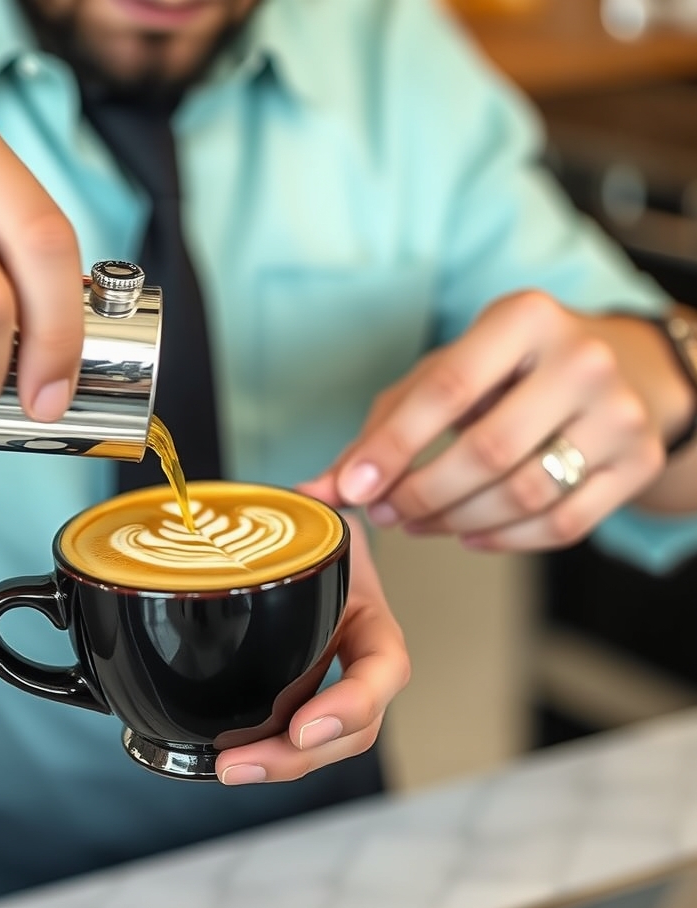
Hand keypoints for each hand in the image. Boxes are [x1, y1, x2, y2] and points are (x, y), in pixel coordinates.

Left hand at [216, 515, 408, 783]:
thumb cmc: (308, 530)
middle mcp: (356, 661)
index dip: (351, 704)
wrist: (297, 544)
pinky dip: (261, 751)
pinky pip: (287, 734)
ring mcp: (327, 685)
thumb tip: (309, 490)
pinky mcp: (293, 697)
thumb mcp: (315, 514)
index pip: (383, 670)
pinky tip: (223, 760)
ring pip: (321, 745)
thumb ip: (317, 501)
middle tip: (238, 764)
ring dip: (277, 764)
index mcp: (371, 618)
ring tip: (226, 770)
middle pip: (352, 729)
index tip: (304, 723)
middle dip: (299, 755)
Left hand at [301, 291, 689, 551]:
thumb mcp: (447, 374)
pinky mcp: (636, 463)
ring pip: (523, 495)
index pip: (447, 389)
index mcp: (525, 318)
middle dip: (422, 493)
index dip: (393, 446)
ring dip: (455, 522)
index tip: (353, 487)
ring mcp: (619, 414)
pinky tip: (470, 533)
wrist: (621, 371)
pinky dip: (504, 540)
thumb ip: (382, 427)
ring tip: (421, 521)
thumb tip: (321, 488)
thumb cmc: (514, 371)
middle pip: (486, 451)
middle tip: (387, 510)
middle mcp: (581, 360)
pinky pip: (562, 525)